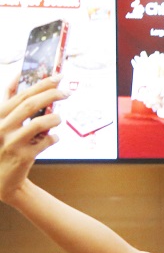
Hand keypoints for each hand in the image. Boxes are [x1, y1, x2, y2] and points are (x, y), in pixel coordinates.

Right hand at [0, 76, 66, 203]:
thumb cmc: (4, 144)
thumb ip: (8, 101)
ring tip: (59, 118)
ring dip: (54, 118)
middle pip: (29, 104)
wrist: (0, 177)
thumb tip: (18, 76)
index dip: (39, 83)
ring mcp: (11, 142)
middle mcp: (1, 127)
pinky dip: (53, 138)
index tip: (56, 75)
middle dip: (51, 95)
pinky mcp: (23, 156)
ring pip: (38, 123)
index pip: (19, 94)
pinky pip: (45, 143)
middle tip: (67, 92)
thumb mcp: (1, 121)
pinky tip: (54, 138)